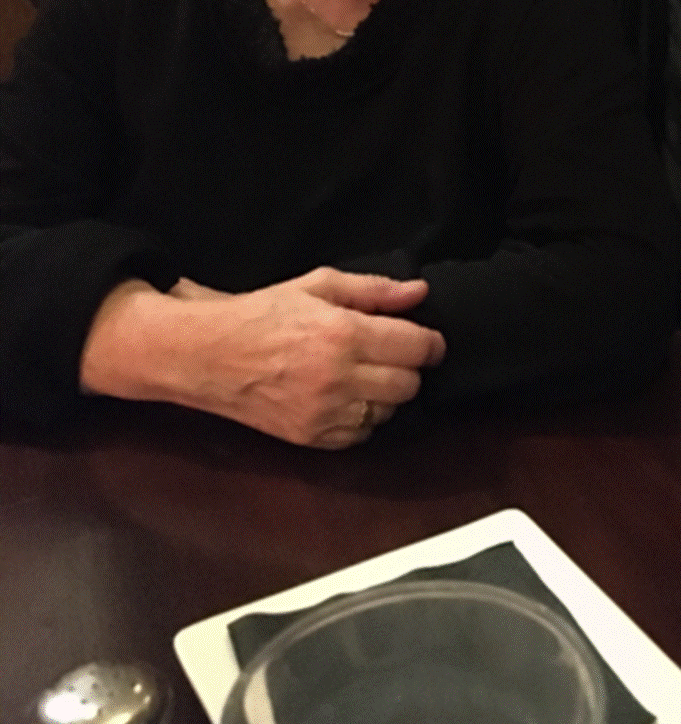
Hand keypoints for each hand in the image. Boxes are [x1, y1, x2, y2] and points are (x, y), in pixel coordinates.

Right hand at [79, 269, 445, 448]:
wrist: (208, 354)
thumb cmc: (262, 314)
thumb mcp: (318, 285)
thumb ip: (375, 290)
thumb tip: (419, 293)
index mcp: (343, 334)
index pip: (417, 347)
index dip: (430, 343)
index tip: (426, 340)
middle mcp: (338, 377)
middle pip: (409, 384)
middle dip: (407, 367)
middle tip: (391, 353)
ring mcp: (324, 412)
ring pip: (388, 412)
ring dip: (385, 394)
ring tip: (362, 374)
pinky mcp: (311, 437)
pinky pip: (361, 436)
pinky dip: (362, 418)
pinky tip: (344, 397)